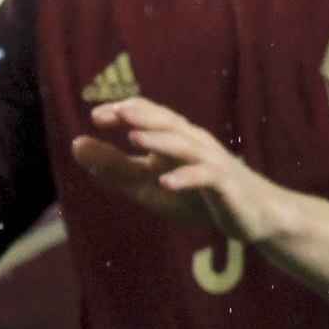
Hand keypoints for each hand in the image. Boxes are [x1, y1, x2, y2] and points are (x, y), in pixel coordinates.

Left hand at [70, 98, 288, 243]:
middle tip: (115, 112)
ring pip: (186, 146)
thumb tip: (75, 144)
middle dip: (141, 116)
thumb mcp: (146, 184)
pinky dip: (186, 178)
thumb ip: (113, 166)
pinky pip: (206, 177)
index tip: (96, 116)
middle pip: (167, 123)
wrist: (253, 216)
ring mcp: (211, 162)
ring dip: (161, 141)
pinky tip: (166, 182)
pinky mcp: (226, 185)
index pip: (148, 116)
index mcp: (174, 138)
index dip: (124, 113)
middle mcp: (193, 143)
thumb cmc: (196, 198)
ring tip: (135, 138)